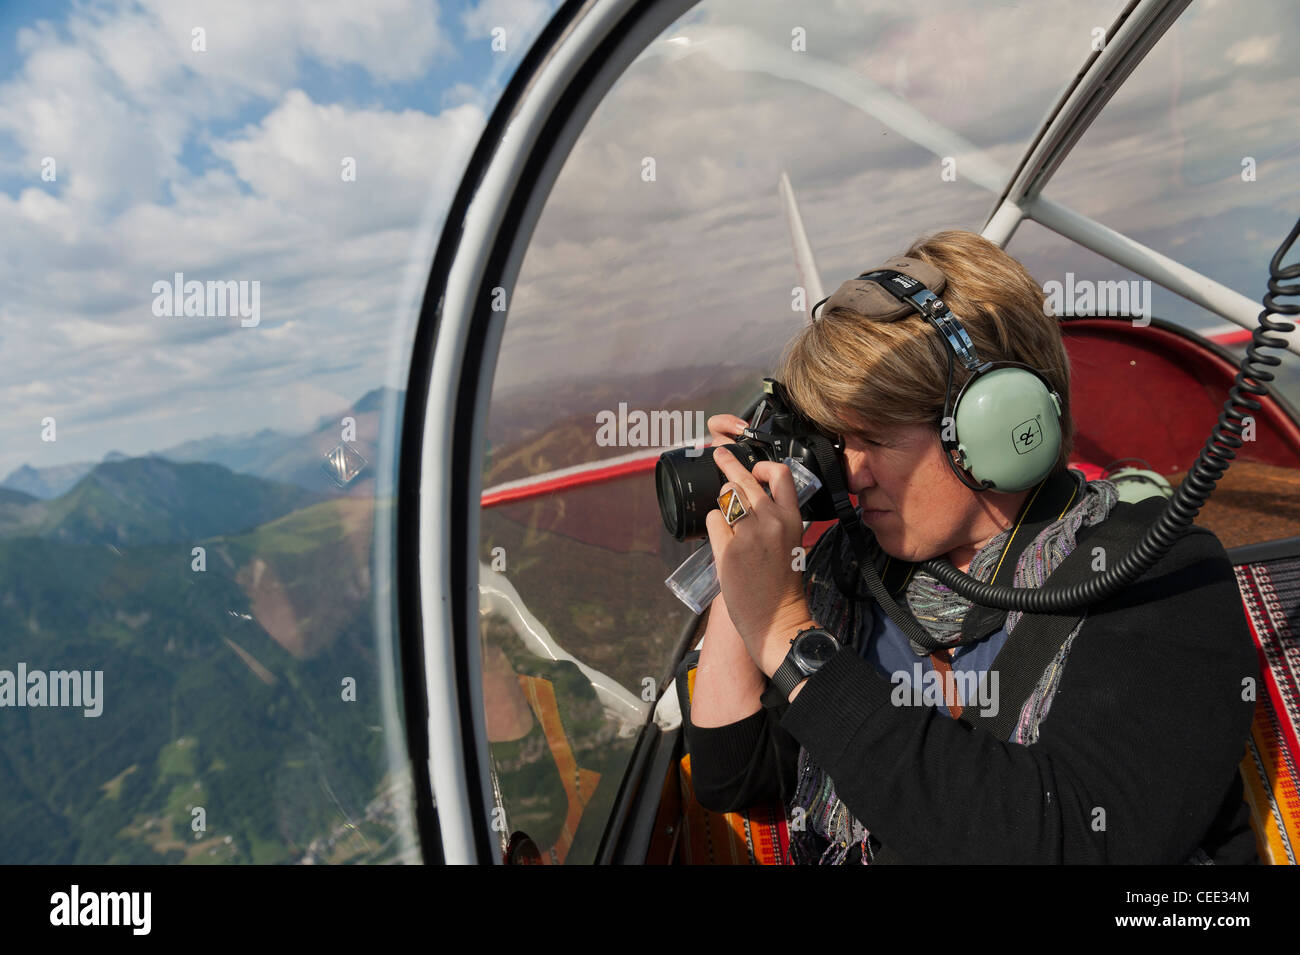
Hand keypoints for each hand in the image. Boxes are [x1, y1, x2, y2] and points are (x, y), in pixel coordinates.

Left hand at [704, 444, 814, 677]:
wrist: (776, 618)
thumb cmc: (782, 583)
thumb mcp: (790, 542)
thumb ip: (775, 518)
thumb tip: (750, 497)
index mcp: (792, 518)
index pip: (781, 474)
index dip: (763, 465)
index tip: (753, 466)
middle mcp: (771, 521)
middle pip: (744, 480)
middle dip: (728, 463)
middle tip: (719, 454)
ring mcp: (748, 534)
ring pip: (725, 497)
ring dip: (722, 502)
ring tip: (727, 517)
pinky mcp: (728, 549)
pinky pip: (713, 520)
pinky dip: (714, 525)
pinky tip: (723, 540)